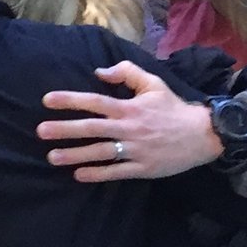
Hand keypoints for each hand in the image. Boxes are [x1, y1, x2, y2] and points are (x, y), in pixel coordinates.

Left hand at [37, 63, 220, 181]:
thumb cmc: (174, 108)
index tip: (47, 100)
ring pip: (100, 152)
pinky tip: (78, 175)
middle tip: (41, 131)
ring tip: (52, 157)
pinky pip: (117, 171)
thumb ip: (126, 72)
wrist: (205, 134)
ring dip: (75, 155)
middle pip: (92, 128)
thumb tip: (99, 71)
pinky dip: (98, 174)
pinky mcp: (143, 167)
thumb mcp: (153, 83)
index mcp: (129, 108)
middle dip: (64, 130)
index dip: (70, 100)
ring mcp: (135, 149)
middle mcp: (129, 128)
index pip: (94, 102)